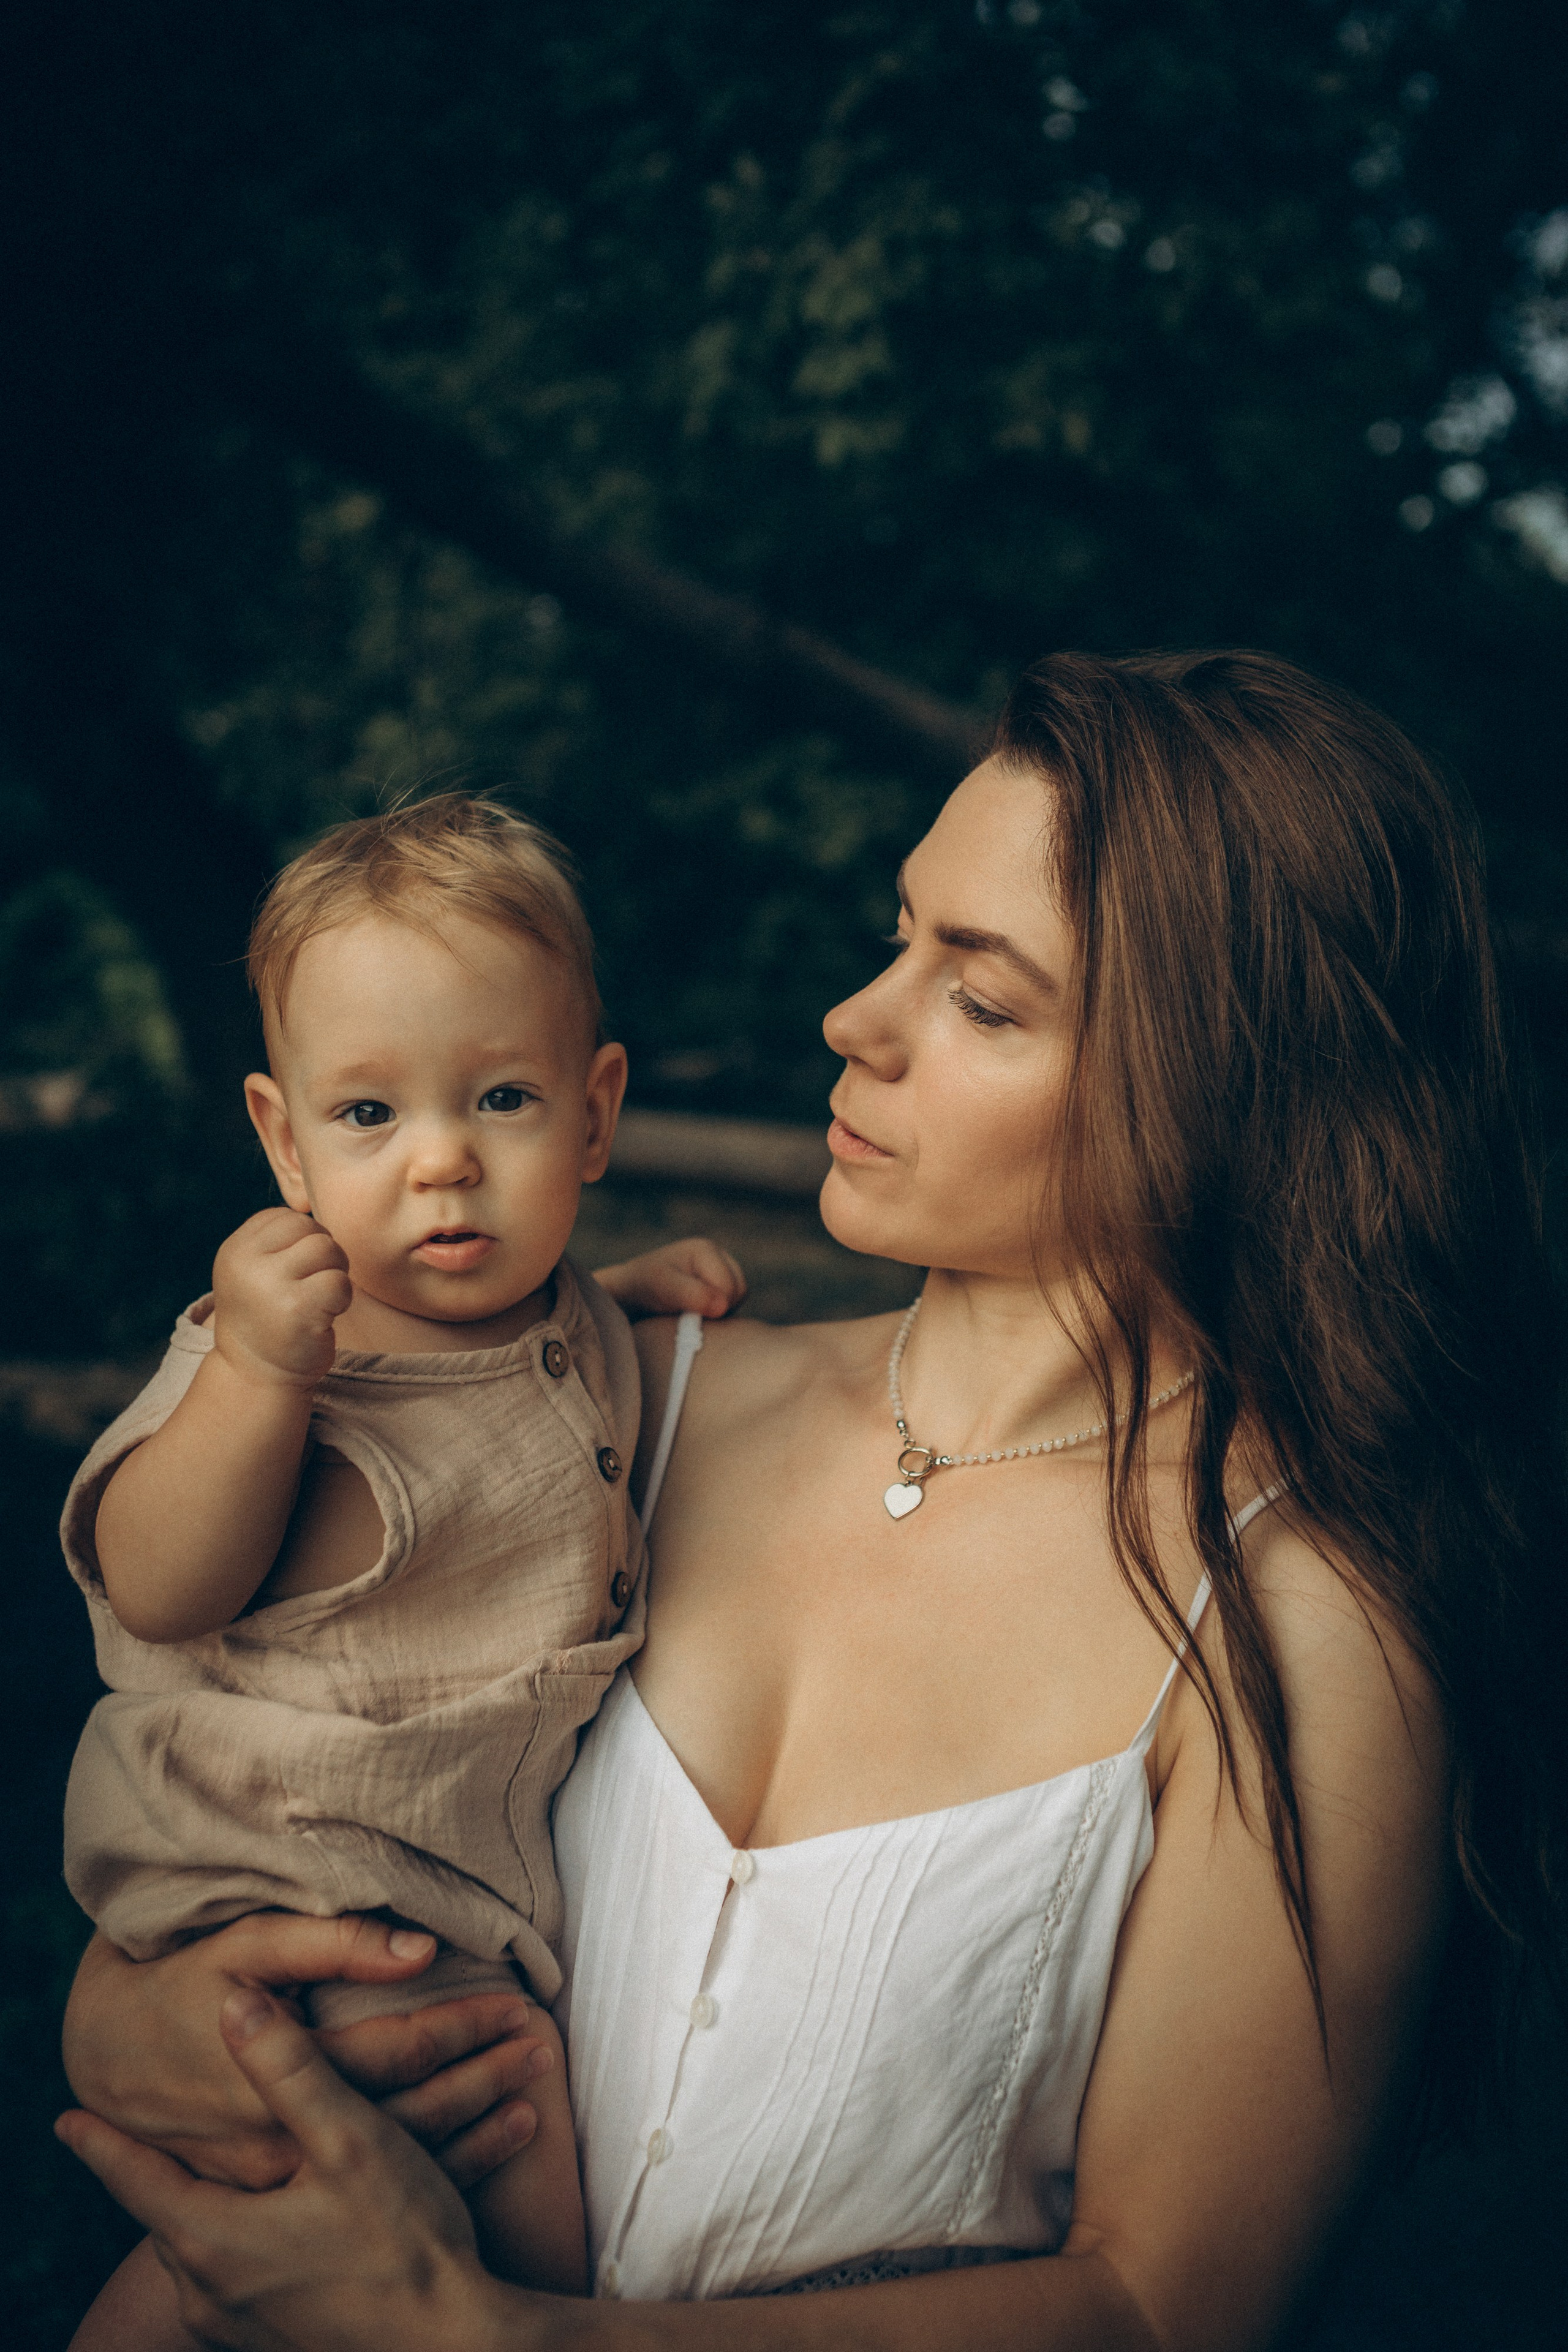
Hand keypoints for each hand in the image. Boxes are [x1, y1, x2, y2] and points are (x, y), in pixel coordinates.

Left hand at [57, 1988, 529, 2351]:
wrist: (456, 2344)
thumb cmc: (406, 2242)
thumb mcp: (350, 2140)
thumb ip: (288, 2070)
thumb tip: (233, 2004)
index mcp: (214, 2240)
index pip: (135, 2179)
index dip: (103, 2143)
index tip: (68, 2118)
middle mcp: (211, 2293)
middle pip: (167, 2214)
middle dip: (157, 2171)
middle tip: (136, 2136)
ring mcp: (239, 2326)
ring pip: (201, 2248)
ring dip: (204, 2205)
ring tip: (200, 2174)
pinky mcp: (275, 2341)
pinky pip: (232, 2280)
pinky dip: (237, 2241)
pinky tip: (263, 2223)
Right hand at [64, 1918, 549, 2192]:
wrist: (106, 2057)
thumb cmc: (181, 1986)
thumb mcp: (248, 1947)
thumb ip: (331, 1945)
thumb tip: (419, 1948)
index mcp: (286, 2074)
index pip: (399, 2051)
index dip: (463, 2026)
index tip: (518, 2006)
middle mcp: (288, 2138)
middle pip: (411, 2112)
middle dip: (483, 2076)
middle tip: (542, 2047)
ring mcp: (283, 2178)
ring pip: (397, 2159)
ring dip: (472, 2125)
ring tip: (531, 2095)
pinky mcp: (278, 2193)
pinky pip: (371, 2188)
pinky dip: (440, 2163)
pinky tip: (487, 2144)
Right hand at [213, 1208, 353, 1388]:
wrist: (256, 1375)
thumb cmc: (266, 1316)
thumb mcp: (254, 1270)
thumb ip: (277, 1240)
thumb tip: (318, 1214)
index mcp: (235, 1249)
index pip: (286, 1217)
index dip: (304, 1241)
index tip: (295, 1272)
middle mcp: (246, 1263)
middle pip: (312, 1230)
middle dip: (324, 1256)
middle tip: (312, 1286)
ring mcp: (270, 1285)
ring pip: (328, 1250)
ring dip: (335, 1275)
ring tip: (317, 1300)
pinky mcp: (298, 1310)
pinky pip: (339, 1282)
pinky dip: (342, 1298)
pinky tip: (324, 1316)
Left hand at [593, 1236, 745, 1321]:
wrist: (632, 1292)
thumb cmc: (645, 1286)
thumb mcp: (663, 1287)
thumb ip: (691, 1294)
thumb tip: (722, 1306)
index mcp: (706, 1249)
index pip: (730, 1286)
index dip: (715, 1306)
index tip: (690, 1315)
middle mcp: (718, 1256)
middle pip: (739, 1291)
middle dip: (719, 1308)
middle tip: (689, 1315)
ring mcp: (721, 1270)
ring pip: (738, 1299)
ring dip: (719, 1312)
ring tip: (690, 1313)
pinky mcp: (720, 1286)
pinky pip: (733, 1305)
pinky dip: (718, 1314)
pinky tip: (696, 1313)